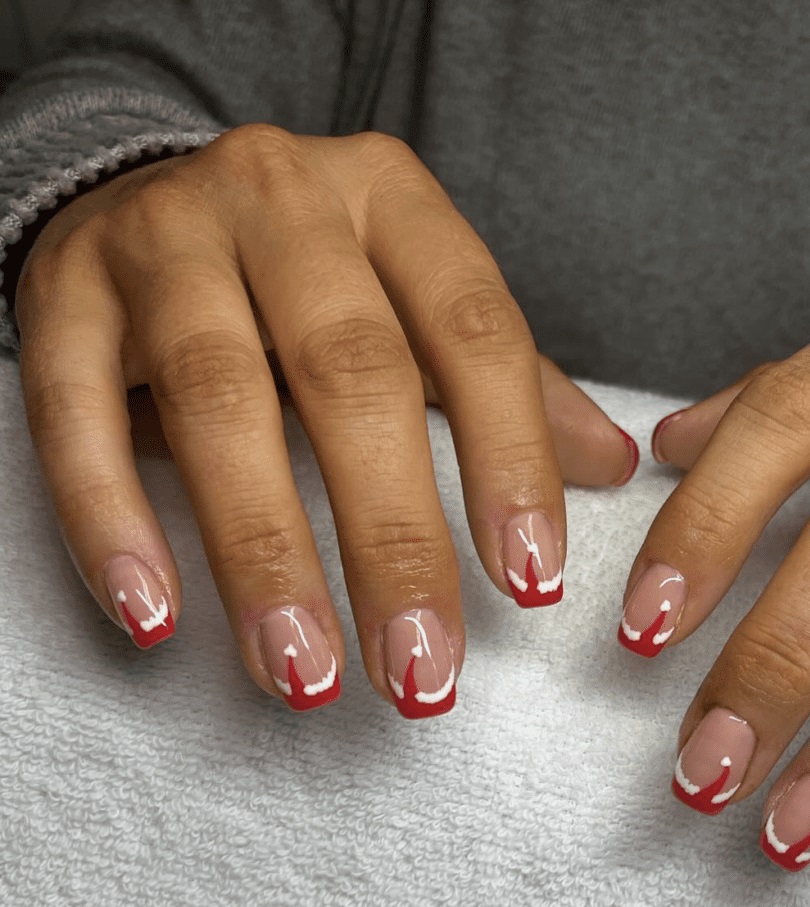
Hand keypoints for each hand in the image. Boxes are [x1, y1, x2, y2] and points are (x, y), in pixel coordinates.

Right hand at [16, 124, 637, 714]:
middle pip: (351, 378)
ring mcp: (161, 240)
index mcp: (392, 200)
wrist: (150, 195)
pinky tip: (155, 617)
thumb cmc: (313, 272)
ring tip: (305, 674)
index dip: (510, 462)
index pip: (475, 333)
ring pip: (218, 402)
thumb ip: (512, 384)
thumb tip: (612, 466)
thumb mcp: (419, 302)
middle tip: (420, 670)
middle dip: (392, 539)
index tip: (532, 585)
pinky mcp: (61, 292)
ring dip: (265, 554)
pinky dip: (113, 520)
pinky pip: (76, 415)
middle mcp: (281, 200)